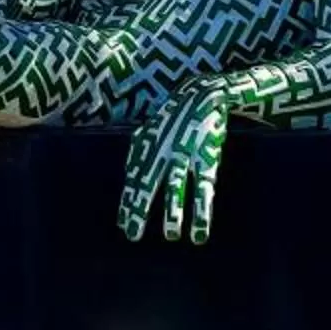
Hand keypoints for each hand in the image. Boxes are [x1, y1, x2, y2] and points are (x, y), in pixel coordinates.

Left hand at [118, 82, 231, 245]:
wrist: (203, 93)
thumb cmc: (175, 115)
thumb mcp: (151, 128)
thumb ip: (139, 150)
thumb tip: (128, 174)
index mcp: (147, 146)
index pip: (134, 178)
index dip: (128, 202)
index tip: (123, 225)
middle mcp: (162, 151)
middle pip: (148, 184)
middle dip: (140, 210)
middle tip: (133, 235)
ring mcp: (185, 155)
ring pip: (176, 187)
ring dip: (173, 212)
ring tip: (170, 236)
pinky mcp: (207, 158)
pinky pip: (203, 189)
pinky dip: (201, 212)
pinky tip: (199, 232)